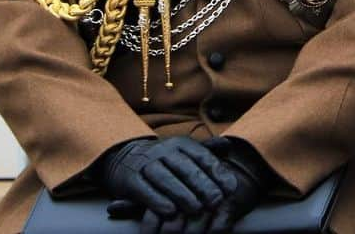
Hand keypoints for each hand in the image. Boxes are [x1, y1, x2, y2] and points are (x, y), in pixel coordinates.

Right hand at [96, 136, 236, 224]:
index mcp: (180, 144)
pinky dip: (157, 200)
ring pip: (165, 178)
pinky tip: (169, 210)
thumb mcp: (183, 152)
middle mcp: (163, 151)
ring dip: (181, 194)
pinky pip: (144, 189)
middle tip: (216, 201)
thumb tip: (228, 146)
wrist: (124, 158)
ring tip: (196, 208)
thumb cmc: (163, 160)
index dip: (217, 172)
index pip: (201, 156)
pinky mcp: (130, 179)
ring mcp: (146, 164)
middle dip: (202, 184)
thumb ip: (206, 151)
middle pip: (185, 167)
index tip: (231, 188)